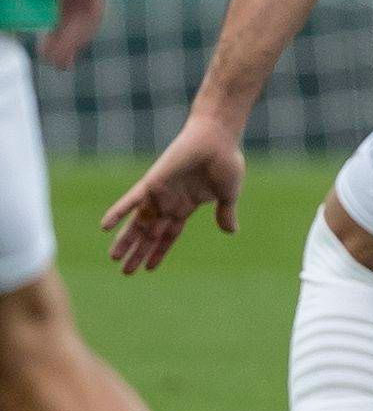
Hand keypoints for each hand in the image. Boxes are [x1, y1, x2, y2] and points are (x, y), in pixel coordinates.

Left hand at [101, 115, 245, 274]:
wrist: (217, 138)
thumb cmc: (226, 162)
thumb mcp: (228, 194)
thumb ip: (225, 213)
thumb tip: (231, 232)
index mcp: (186, 206)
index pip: (169, 235)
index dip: (158, 252)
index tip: (148, 269)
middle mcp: (169, 202)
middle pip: (150, 233)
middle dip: (138, 252)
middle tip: (125, 272)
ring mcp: (158, 193)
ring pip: (138, 222)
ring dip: (126, 240)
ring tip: (113, 258)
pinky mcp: (151, 183)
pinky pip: (130, 201)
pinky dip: (117, 213)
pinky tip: (104, 227)